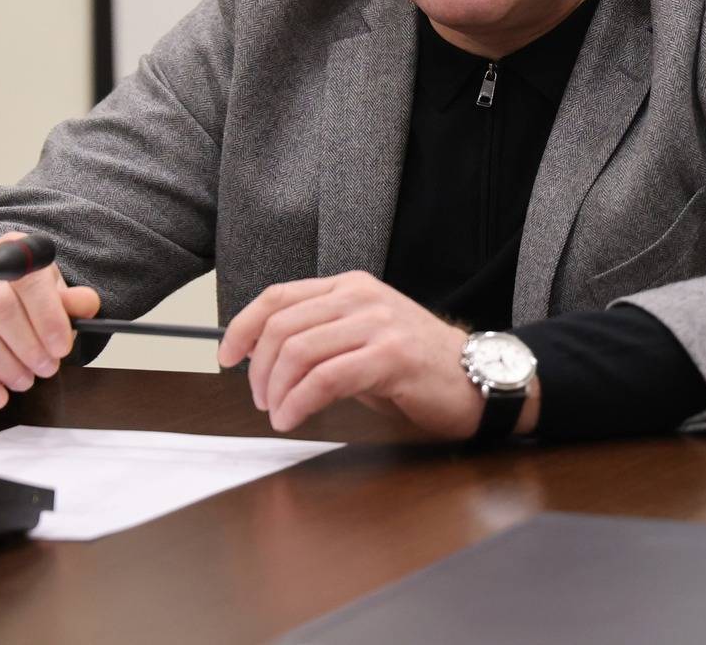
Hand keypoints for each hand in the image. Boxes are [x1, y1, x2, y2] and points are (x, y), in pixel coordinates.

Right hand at [0, 232, 101, 408]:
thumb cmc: (30, 299)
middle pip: (0, 307)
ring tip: (25, 381)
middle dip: (27, 346)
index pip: (29, 279)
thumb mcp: (56, 295)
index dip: (47, 317)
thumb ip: (73, 302)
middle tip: (46, 369)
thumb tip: (87, 304)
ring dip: (3, 364)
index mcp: (13, 249)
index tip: (62, 348)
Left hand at [217, 271, 536, 438]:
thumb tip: (265, 358)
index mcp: (350, 287)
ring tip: (278, 412)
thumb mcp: (363, 338)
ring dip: (276, 389)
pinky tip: (292, 418)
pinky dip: (299, 402)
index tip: (226, 356)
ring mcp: (378, 323)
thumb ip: (322, 337)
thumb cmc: (419, 367)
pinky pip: (326, 378)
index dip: (244, 326)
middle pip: (282, 326)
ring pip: (299, 350)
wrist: (479, 379)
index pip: (279, 296)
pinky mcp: (391, 356)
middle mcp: (361, 297)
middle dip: (259, 369)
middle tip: (260, 399)